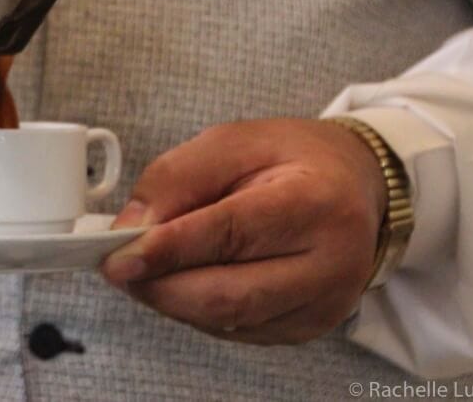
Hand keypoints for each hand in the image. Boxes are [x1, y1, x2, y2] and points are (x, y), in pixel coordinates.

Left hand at [101, 118, 387, 344]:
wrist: (355, 185)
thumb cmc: (292, 158)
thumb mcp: (231, 142)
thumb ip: (176, 179)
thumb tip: (129, 230)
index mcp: (315, 202)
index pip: (231, 234)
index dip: (168, 250)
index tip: (117, 257)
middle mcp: (331, 263)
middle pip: (227, 294)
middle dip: (159, 285)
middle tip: (117, 267)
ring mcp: (324, 304)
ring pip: (226, 319)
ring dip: (172, 299)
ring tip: (146, 268)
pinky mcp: (308, 328)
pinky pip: (235, 329)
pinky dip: (196, 309)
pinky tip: (183, 280)